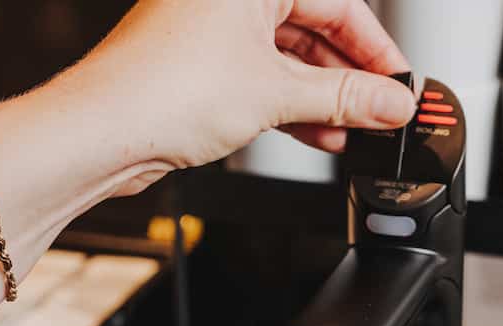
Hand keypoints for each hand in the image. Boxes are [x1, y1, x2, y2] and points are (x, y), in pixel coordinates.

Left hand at [69, 0, 416, 194]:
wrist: (103, 131)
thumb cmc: (163, 89)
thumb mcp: (276, 93)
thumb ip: (345, 97)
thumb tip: (391, 102)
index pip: (336, 2)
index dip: (375, 49)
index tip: (399, 86)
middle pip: (312, 29)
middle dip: (349, 78)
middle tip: (381, 113)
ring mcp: (211, 29)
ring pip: (287, 59)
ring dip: (322, 99)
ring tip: (353, 132)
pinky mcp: (200, 67)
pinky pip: (262, 80)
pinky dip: (291, 108)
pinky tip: (319, 136)